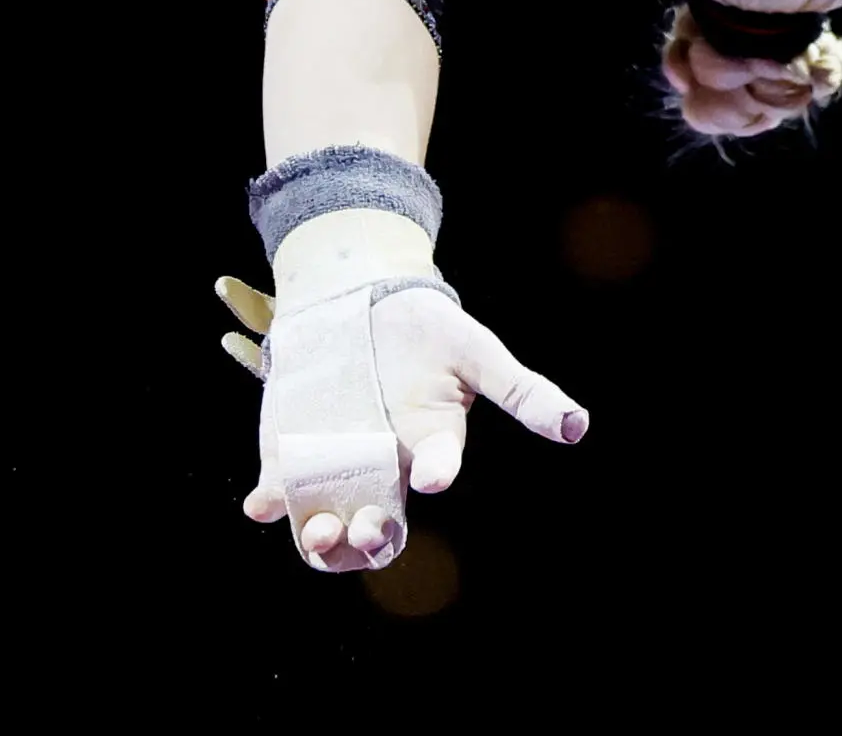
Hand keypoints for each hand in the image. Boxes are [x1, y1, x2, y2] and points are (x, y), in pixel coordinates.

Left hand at [216, 274, 586, 571]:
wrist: (356, 299)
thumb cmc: (426, 328)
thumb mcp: (474, 350)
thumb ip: (520, 390)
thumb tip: (578, 426)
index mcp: (429, 444)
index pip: (436, 469)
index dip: (437, 473)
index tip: (434, 472)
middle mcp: (382, 466)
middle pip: (380, 527)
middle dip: (372, 538)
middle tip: (366, 528)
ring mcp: (335, 464)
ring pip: (330, 524)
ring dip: (322, 541)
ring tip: (320, 532)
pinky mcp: (290, 453)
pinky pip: (279, 491)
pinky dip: (269, 502)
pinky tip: (263, 503)